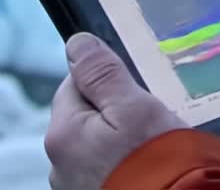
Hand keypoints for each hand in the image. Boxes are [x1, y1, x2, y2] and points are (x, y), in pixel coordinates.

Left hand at [45, 34, 186, 189]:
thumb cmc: (159, 163)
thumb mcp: (134, 107)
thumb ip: (103, 73)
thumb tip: (77, 43)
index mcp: (63, 133)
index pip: (74, 83)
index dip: (107, 80)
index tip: (135, 90)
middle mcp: (60, 165)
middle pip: (86, 117)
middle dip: (115, 113)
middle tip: (150, 120)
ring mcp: (78, 187)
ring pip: (99, 146)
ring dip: (122, 142)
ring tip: (154, 149)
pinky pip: (109, 171)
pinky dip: (127, 166)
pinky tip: (149, 169)